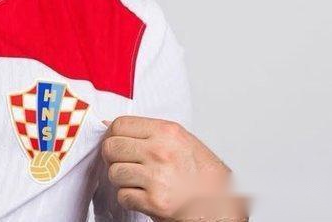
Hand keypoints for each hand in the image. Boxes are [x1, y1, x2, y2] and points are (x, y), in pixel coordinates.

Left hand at [101, 116, 248, 221]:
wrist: (223, 208)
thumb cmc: (205, 177)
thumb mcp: (181, 142)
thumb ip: (148, 132)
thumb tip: (108, 125)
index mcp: (167, 132)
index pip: (120, 124)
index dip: (112, 135)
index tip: (116, 143)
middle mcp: (161, 152)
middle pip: (111, 147)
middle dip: (114, 158)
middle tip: (127, 165)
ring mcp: (157, 177)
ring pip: (114, 172)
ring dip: (123, 181)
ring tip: (140, 183)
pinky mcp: (155, 202)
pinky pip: (123, 196)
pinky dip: (130, 199)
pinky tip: (145, 197)